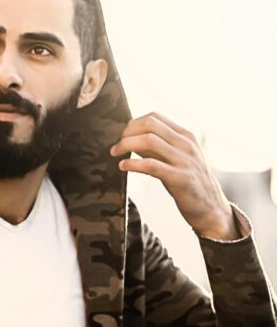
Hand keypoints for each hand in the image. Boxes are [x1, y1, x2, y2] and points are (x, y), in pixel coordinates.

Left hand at [110, 112, 238, 239]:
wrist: (212, 209)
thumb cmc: (190, 183)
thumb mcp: (176, 159)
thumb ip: (156, 148)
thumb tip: (130, 139)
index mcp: (186, 136)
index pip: (155, 117)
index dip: (133, 123)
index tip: (123, 135)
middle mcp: (186, 144)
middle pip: (150, 124)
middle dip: (127, 132)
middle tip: (116, 144)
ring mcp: (184, 160)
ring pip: (149, 140)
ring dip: (126, 144)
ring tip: (115, 153)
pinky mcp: (180, 178)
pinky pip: (151, 165)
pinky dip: (133, 163)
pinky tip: (123, 166)